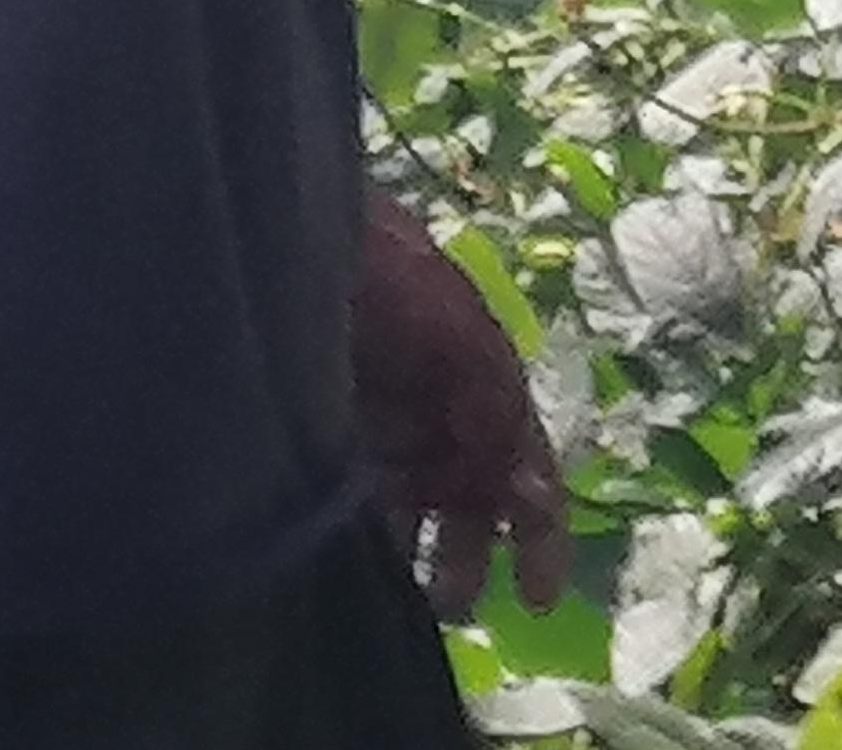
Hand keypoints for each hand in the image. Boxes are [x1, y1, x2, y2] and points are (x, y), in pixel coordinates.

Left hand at [355, 194, 571, 616]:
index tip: (541, 600)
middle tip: (449, 607)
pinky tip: (344, 562)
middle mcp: (442, 412)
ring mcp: (386, 424)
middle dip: (469, 558)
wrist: (299, 234)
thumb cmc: (389, 274)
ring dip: (411, 554)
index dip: (542, 537)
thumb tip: (539, 492)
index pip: (528, 469)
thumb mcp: (457, 332)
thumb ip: (498, 405)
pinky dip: (360, 532)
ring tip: (395, 601)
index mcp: (487, 384)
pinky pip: (359, 495)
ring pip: (414, 506)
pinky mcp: (334, 430)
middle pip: (472, 500)